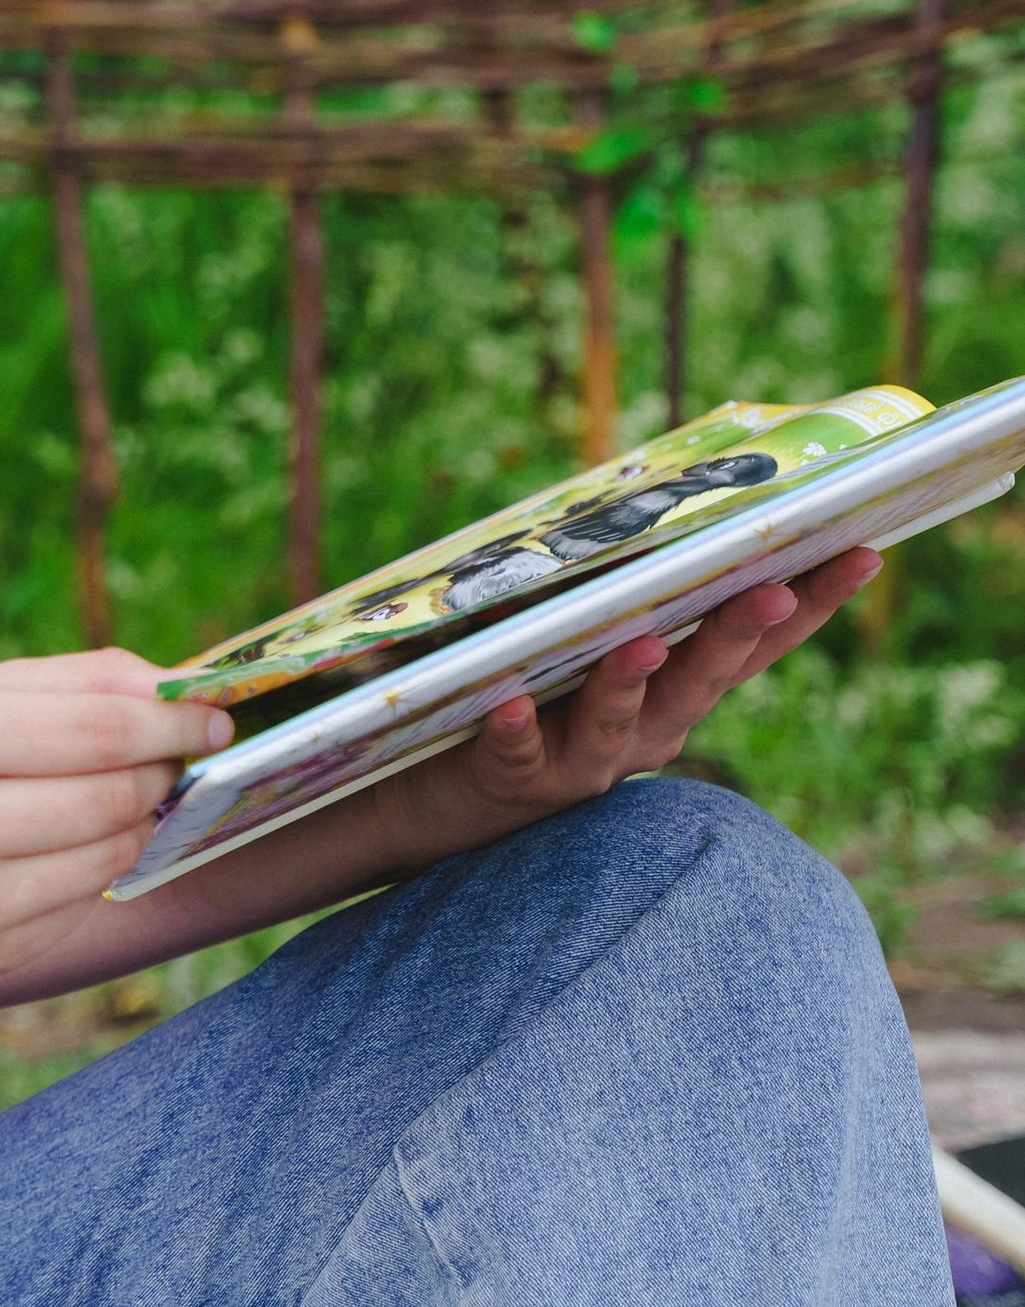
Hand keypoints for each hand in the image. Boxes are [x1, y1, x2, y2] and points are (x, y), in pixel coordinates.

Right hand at [0, 649, 231, 997]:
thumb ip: (72, 682)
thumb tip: (181, 687)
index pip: (101, 728)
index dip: (173, 720)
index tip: (210, 715)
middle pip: (118, 794)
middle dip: (161, 769)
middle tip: (166, 754)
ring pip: (116, 854)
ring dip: (136, 820)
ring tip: (109, 797)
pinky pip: (88, 900)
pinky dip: (95, 867)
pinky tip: (58, 847)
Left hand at [373, 543, 881, 869]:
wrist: (445, 801)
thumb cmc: (532, 703)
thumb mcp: (592, 649)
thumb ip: (627, 596)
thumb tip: (656, 504)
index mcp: (675, 693)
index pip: (755, 646)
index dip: (810, 605)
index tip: (862, 552)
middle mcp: (647, 732)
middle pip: (701, 679)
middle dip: (737, 630)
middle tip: (772, 587)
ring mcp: (585, 761)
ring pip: (618, 720)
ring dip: (630, 679)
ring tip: (641, 642)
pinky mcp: (514, 777)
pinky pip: (519, 751)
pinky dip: (518, 726)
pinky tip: (512, 703)